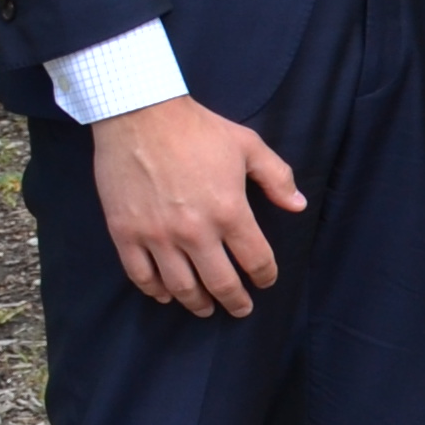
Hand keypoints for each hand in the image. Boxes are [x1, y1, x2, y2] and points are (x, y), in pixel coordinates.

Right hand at [90, 94, 308, 316]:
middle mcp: (195, 231)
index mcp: (230, 211)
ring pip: (181, 287)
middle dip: (235, 301)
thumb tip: (299, 206)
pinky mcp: (126, 234)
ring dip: (196, 303)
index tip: (266, 282)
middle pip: (220, 283)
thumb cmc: (198, 129)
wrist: (140, 115)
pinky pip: (141, 276)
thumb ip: (277, 178)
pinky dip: (155, 291)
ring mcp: (157, 236)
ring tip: (205, 309)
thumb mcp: (248, 146)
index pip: (256, 259)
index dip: (265, 276)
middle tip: (240, 309)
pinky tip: (166, 295)